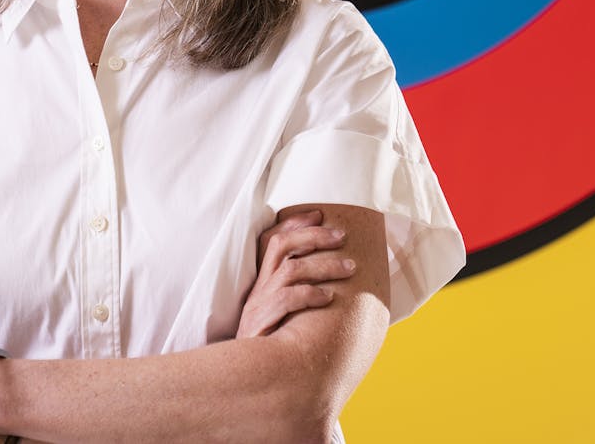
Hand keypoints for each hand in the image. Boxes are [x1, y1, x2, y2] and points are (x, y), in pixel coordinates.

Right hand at [237, 208, 357, 338]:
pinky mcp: (261, 323)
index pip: (272, 240)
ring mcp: (258, 304)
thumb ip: (301, 296)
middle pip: (280, 245)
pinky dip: (311, 294)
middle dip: (314, 235)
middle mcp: (259, 288)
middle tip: (342, 236)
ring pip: (290, 269)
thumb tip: (337, 285)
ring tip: (350, 268)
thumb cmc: (272, 347)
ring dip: (323, 265)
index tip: (319, 213)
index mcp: (263, 282)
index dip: (294, 223)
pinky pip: (287, 299)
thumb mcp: (283, 316)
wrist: (245, 380)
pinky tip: (329, 299)